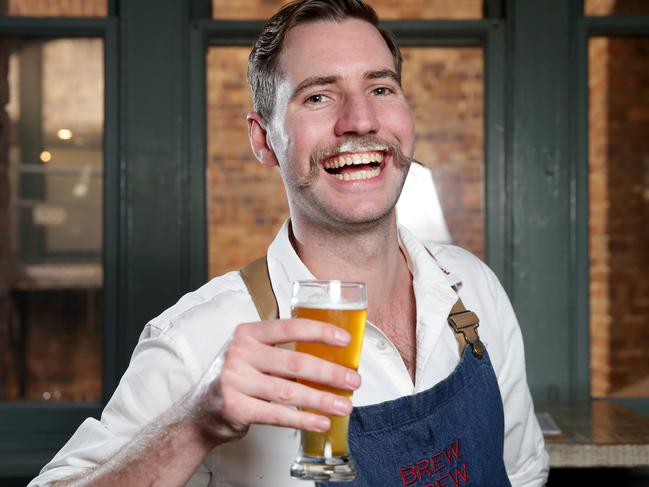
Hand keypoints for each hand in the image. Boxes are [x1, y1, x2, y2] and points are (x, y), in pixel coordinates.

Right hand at [182, 319, 361, 446]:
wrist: (201, 411)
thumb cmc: (236, 378)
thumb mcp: (253, 354)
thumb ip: (282, 351)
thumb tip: (329, 357)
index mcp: (248, 333)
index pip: (289, 327)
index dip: (320, 332)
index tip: (345, 340)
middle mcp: (240, 353)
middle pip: (295, 362)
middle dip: (330, 372)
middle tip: (352, 379)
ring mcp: (235, 380)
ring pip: (289, 391)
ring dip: (322, 399)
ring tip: (344, 404)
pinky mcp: (235, 407)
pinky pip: (277, 414)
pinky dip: (303, 419)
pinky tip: (321, 421)